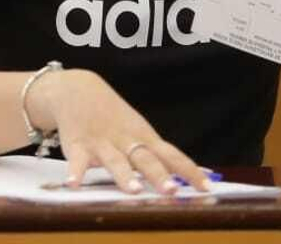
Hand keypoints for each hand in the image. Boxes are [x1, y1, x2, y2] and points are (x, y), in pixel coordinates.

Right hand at [30, 68, 213, 193]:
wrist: (78, 89)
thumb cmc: (115, 118)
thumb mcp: (139, 132)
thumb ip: (158, 156)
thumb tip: (191, 177)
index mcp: (144, 138)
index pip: (172, 156)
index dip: (189, 172)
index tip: (206, 189)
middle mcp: (126, 141)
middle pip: (145, 159)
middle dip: (159, 175)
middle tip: (171, 191)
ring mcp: (102, 142)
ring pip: (115, 160)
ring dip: (124, 175)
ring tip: (133, 190)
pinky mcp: (77, 145)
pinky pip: (77, 159)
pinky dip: (76, 171)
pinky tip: (74, 183)